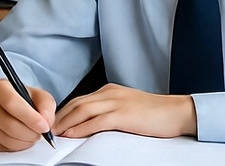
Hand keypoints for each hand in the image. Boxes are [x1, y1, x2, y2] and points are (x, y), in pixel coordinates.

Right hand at [0, 78, 55, 151]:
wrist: (6, 108)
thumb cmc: (23, 101)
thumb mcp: (38, 95)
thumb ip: (46, 104)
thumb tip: (45, 121)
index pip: (11, 102)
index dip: (30, 117)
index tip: (43, 126)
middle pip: (10, 125)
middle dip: (31, 133)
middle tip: (39, 132)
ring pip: (8, 141)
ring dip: (26, 142)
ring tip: (30, 134)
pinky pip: (4, 150)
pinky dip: (17, 148)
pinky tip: (20, 139)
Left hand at [54, 83, 196, 138]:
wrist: (177, 111)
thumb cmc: (155, 114)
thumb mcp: (127, 108)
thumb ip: (110, 111)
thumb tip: (93, 123)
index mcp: (109, 91)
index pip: (81, 99)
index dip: (65, 110)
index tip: (54, 120)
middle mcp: (109, 93)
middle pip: (77, 102)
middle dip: (60, 115)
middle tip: (47, 126)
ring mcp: (116, 102)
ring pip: (83, 109)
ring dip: (66, 121)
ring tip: (55, 131)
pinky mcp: (123, 115)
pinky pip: (97, 121)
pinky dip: (81, 128)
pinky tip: (72, 134)